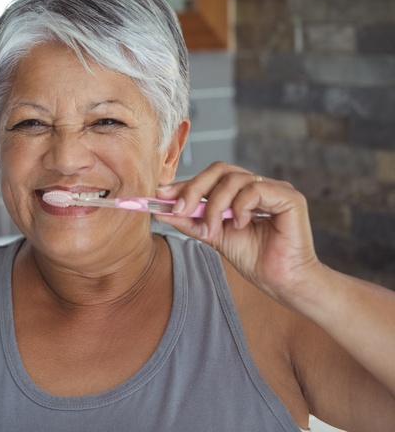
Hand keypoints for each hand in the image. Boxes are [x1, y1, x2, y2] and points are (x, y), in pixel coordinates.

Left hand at [156, 162, 319, 302]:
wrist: (281, 281)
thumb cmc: (255, 259)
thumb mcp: (214, 236)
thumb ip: (191, 221)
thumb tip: (161, 210)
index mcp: (242, 192)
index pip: (210, 178)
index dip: (185, 184)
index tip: (161, 196)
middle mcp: (259, 185)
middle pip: (220, 170)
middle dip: (194, 188)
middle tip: (179, 209)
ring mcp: (275, 189)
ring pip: (233, 179)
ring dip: (215, 205)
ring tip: (213, 229)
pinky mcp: (289, 197)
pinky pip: (255, 189)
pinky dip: (240, 206)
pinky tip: (241, 224)